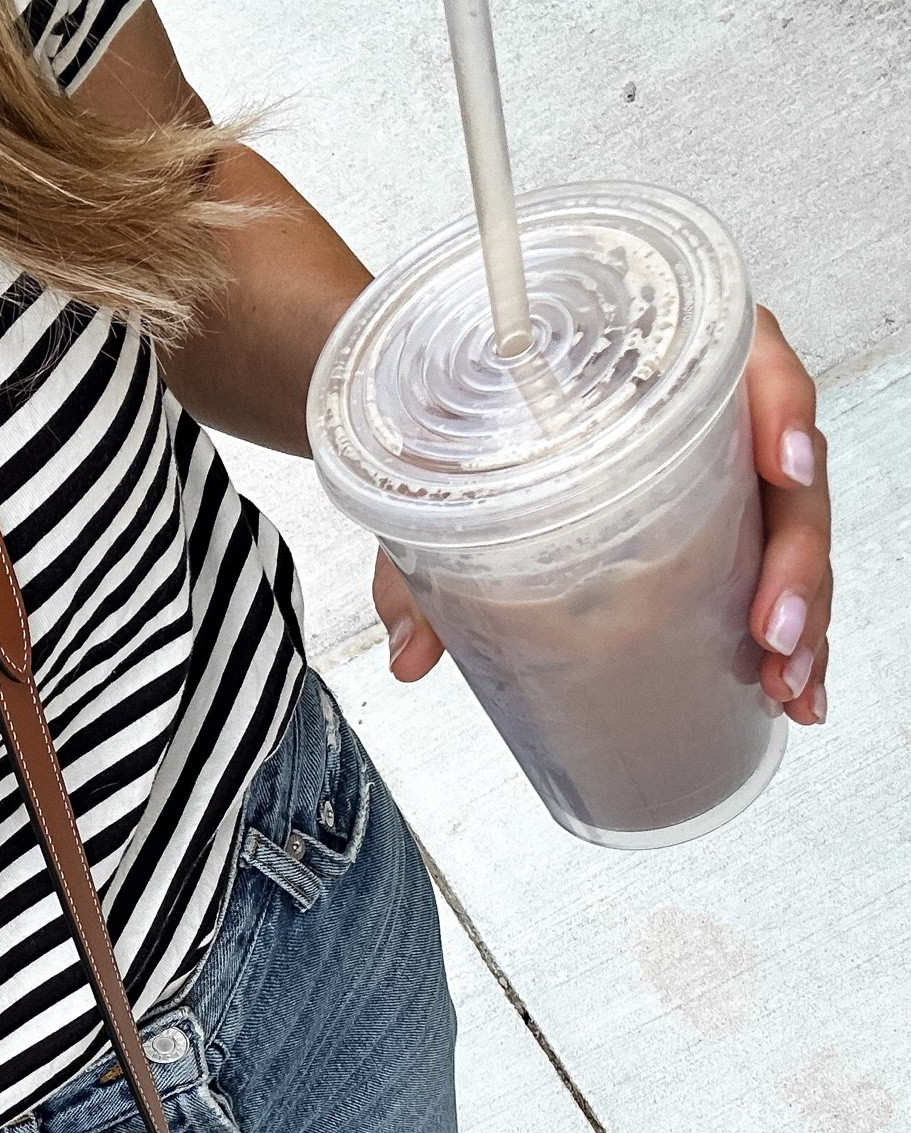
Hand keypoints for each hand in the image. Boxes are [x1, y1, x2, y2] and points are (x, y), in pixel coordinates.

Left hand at [372, 305, 832, 724]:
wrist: (433, 425)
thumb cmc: (455, 425)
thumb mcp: (436, 483)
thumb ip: (419, 562)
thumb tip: (411, 654)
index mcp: (653, 360)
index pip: (749, 359)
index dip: (781, 408)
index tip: (783, 468)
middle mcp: (700, 411)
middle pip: (786, 468)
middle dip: (798, 556)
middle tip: (776, 630)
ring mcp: (713, 474)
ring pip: (789, 530)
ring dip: (806, 611)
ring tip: (789, 681)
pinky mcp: (710, 528)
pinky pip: (768, 571)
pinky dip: (790, 633)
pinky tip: (791, 688)